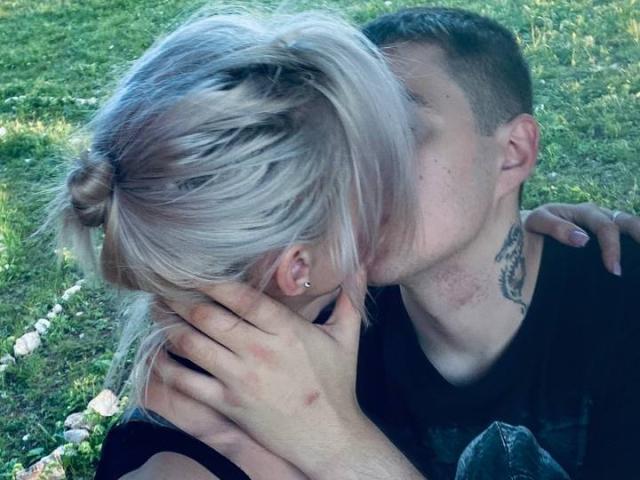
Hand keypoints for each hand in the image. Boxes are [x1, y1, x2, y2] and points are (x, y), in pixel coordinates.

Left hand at [153, 279, 411, 478]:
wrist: (329, 438)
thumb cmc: (338, 385)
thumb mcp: (347, 337)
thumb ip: (351, 296)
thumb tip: (363, 261)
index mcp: (287, 331)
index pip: (243, 297)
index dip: (213, 280)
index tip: (192, 265)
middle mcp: (260, 351)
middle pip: (209, 316)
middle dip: (181, 297)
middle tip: (162, 283)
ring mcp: (240, 379)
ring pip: (192, 344)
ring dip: (168, 324)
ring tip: (155, 308)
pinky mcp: (228, 404)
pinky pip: (188, 382)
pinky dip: (168, 365)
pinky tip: (156, 351)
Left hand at [523, 203, 639, 274]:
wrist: (528, 229)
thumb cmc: (532, 226)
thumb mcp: (537, 222)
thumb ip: (556, 228)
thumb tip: (583, 240)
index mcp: (584, 212)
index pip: (606, 226)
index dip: (612, 247)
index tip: (613, 270)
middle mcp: (600, 216)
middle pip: (628, 222)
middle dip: (639, 236)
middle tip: (635, 267)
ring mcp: (606, 225)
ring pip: (630, 227)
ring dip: (637, 238)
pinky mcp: (604, 239)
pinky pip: (624, 240)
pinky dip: (631, 248)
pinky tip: (633, 264)